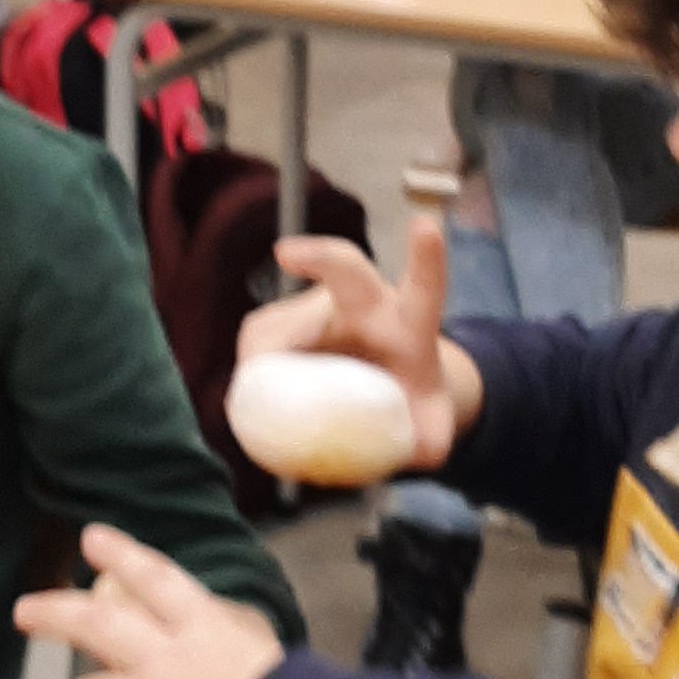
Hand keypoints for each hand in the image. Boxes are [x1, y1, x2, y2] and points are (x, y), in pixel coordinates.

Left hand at [15, 525, 282, 678]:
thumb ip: (243, 649)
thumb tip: (242, 651)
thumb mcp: (270, 655)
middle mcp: (167, 658)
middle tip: (25, 611)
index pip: (155, 578)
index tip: (92, 538)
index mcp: (204, 627)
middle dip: (56, 614)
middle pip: (98, 623)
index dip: (121, 555)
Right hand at [233, 221, 477, 468]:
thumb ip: (431, 441)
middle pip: (345, 270)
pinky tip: (246, 401)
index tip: (426, 226)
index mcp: (410, 320)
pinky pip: (256, 340)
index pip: (426, 285)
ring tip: (256, 399)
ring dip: (265, 352)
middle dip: (320, 256)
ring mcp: (319, 307)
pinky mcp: (283, 322)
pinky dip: (250, 370)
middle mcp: (366, 300)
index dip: (428, 257)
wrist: (379, 387)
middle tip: (286, 254)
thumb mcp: (430, 430)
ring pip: (287, 317)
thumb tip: (416, 452)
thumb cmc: (410, 402)